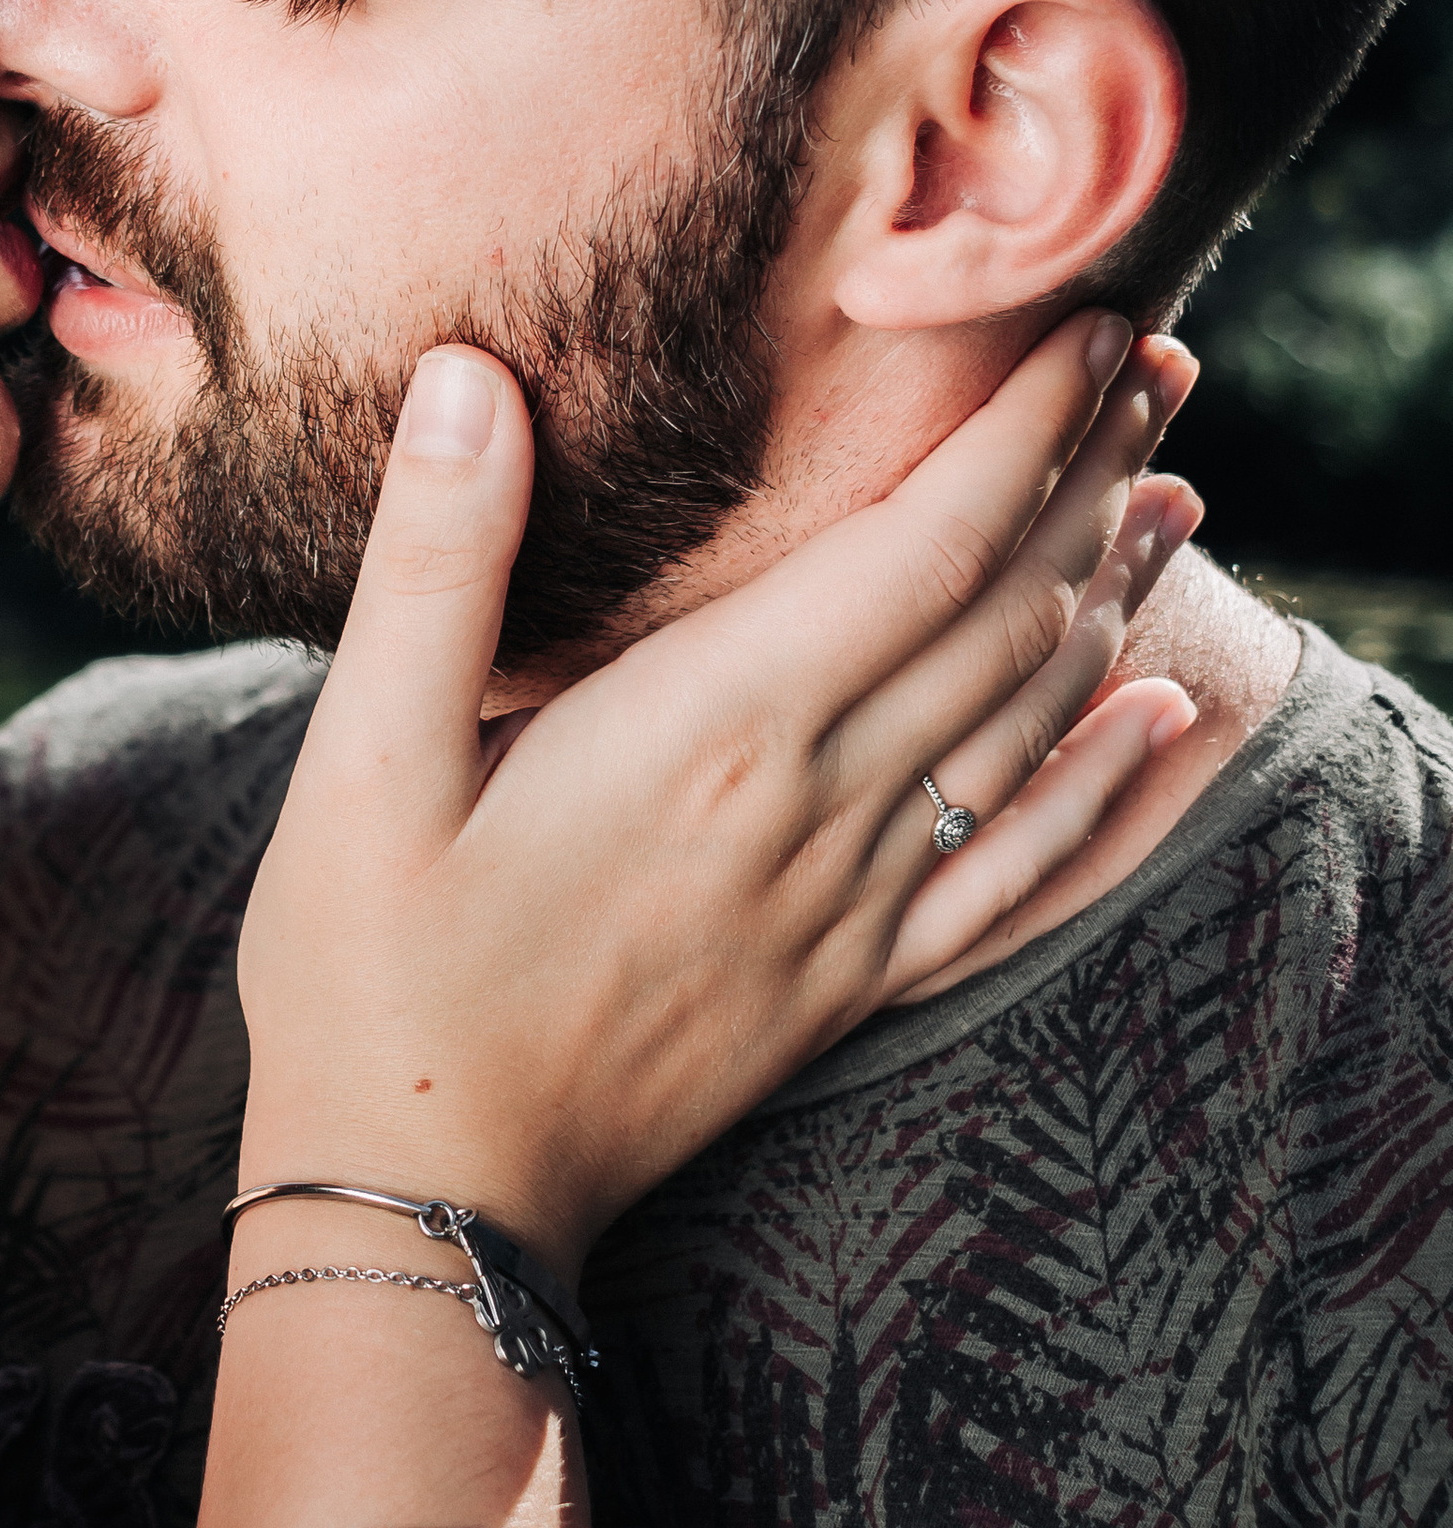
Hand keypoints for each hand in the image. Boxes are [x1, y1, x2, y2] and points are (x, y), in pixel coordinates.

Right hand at [235, 313, 1200, 1273]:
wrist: (422, 1199)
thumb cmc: (367, 968)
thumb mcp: (360, 757)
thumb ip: (433, 560)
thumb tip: (474, 373)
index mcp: (711, 732)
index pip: (919, 547)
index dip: (1020, 432)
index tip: (1085, 328)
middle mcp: (812, 812)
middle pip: (1003, 618)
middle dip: (1090, 479)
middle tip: (1155, 363)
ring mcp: (846, 911)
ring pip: (1027, 727)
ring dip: (1109, 602)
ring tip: (1167, 491)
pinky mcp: (847, 988)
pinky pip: (1019, 879)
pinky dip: (1107, 794)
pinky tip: (1162, 725)